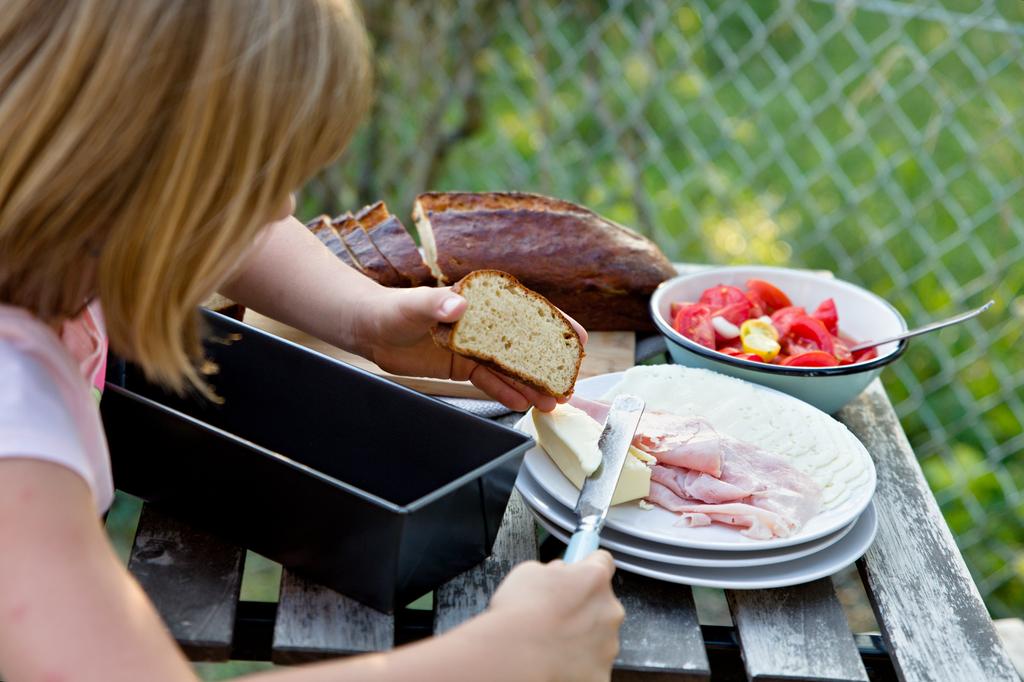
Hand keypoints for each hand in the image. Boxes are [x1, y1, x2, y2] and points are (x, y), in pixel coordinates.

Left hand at [355, 286, 587, 411]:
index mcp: (480, 302)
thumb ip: (435, 303)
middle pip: (524, 343)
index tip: (578, 340)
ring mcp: (474, 346)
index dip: (554, 325)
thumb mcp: (413, 305)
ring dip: (531, 384)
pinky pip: (489, 381)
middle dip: (549, 363)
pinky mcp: (462, 365)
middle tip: (568, 384)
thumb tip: (458, 304)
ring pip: (510, 367)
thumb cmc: (392, 308)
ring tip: (551, 403)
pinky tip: (524, 404)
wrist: (369, 328)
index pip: (524, 312)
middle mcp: (483, 323)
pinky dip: (506, 392)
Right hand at [487, 552, 623, 681]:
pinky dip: (578, 662)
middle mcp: (609, 609)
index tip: (580, 573)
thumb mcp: (529, 572)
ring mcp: (608, 643)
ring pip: (599, 634)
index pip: (603, 561)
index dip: (588, 567)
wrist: (516, 657)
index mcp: (594, 578)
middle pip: (602, 603)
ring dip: (582, 635)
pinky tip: (557, 659)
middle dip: (583, 607)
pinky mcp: (602, 672)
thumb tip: (557, 575)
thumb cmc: (519, 614)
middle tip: (556, 614)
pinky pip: (593, 663)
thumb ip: (553, 571)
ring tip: (552, 640)